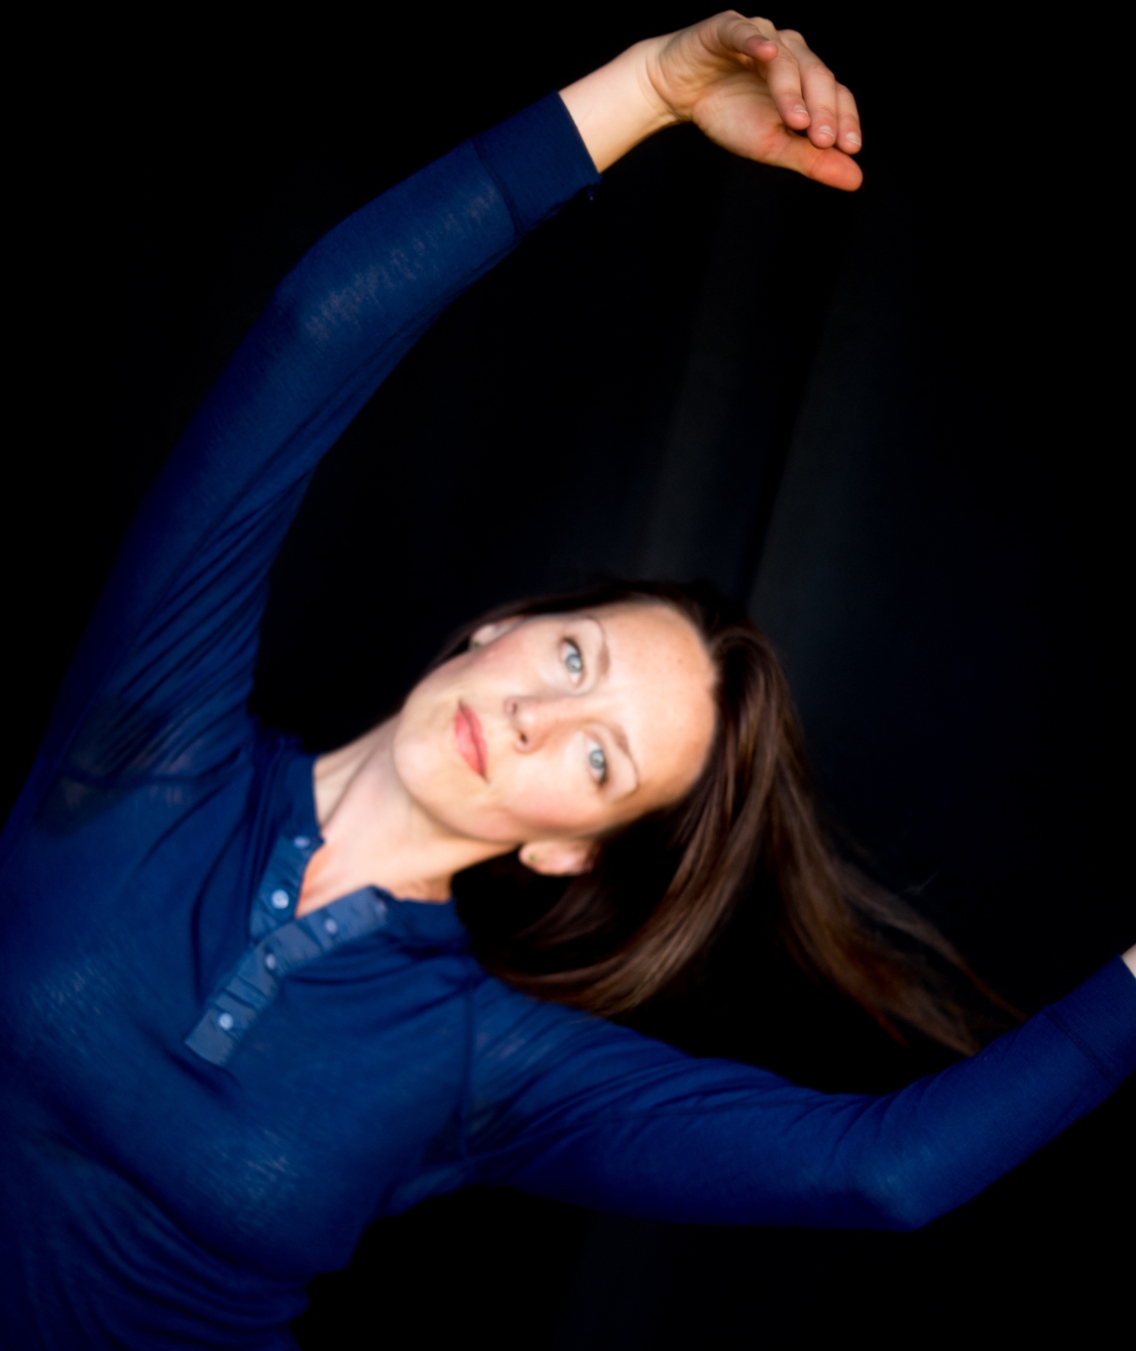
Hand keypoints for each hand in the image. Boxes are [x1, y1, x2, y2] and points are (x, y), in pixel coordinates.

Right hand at [561, 11, 861, 190]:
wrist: (677, 92)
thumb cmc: (726, 114)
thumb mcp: (770, 146)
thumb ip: (810, 159)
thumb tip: (855, 179)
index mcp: (805, 78)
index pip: (835, 94)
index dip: (844, 119)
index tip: (849, 148)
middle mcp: (790, 51)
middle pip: (816, 74)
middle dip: (822, 109)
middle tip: (821, 140)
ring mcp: (760, 35)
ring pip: (785, 58)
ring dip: (792, 89)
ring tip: (795, 121)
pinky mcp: (727, 27)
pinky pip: (745, 31)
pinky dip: (756, 42)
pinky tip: (766, 54)